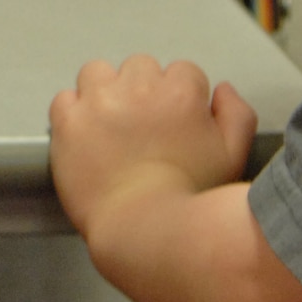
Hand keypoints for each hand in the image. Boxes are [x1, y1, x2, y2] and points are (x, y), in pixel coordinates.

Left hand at [49, 55, 255, 237]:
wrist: (145, 232)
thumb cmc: (190, 200)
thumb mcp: (233, 157)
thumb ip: (237, 115)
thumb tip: (222, 89)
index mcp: (180, 93)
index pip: (182, 72)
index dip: (180, 100)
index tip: (173, 124)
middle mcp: (138, 88)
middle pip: (140, 69)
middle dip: (142, 93)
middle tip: (142, 130)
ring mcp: (100, 101)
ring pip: (98, 73)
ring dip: (104, 93)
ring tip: (110, 128)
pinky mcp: (69, 121)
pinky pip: (64, 98)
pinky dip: (72, 114)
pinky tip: (84, 137)